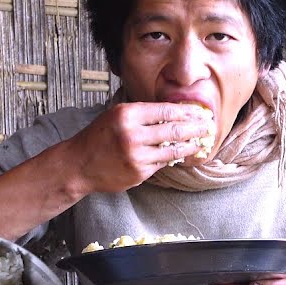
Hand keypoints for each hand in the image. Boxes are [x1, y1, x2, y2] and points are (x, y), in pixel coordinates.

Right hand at [63, 102, 215, 195]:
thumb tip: (176, 113)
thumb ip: (143, 113)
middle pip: (175, 130)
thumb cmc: (98, 137)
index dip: (188, 112)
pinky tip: (176, 155)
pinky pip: (161, 164)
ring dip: (189, 146)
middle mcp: (132, 135)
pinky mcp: (138, 174)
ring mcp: (136, 157)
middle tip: (208, 127)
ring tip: (199, 142)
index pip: (167, 111)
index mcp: (127, 115)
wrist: (78, 165)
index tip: (200, 113)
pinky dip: (170, 159)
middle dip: (196, 129)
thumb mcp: (116, 116)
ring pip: (173, 150)